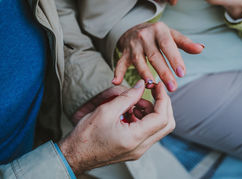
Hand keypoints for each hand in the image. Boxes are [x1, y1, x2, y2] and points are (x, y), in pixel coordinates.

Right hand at [59, 80, 174, 174]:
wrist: (75, 155)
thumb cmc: (86, 135)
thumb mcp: (106, 110)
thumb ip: (127, 97)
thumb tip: (141, 85)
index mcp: (134, 138)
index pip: (161, 117)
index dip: (163, 99)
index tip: (156, 86)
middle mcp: (140, 147)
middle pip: (167, 125)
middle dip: (163, 105)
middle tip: (151, 92)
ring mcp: (139, 150)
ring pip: (159, 128)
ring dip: (152, 111)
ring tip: (134, 102)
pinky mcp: (135, 149)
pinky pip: (149, 133)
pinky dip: (145, 119)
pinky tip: (130, 111)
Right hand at [113, 22, 203, 90]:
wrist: (134, 27)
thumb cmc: (158, 35)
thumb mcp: (172, 35)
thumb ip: (186, 43)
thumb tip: (202, 48)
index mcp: (159, 30)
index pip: (168, 46)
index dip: (174, 59)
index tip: (182, 73)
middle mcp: (145, 36)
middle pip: (154, 56)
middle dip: (163, 72)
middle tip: (173, 87)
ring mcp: (133, 45)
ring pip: (139, 61)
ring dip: (144, 73)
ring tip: (151, 85)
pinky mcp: (124, 53)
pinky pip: (120, 63)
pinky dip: (118, 72)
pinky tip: (116, 81)